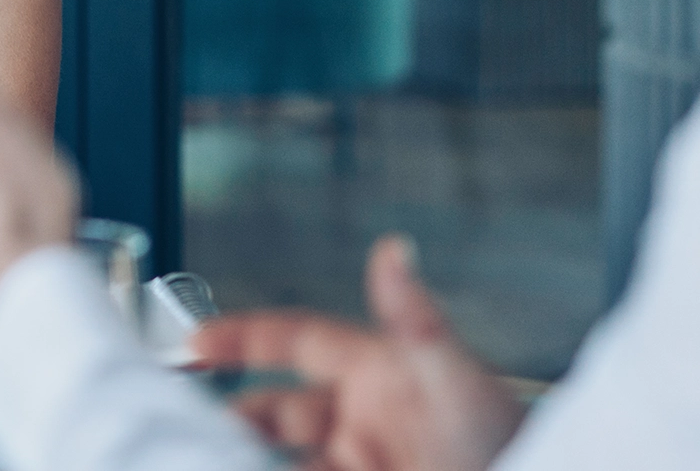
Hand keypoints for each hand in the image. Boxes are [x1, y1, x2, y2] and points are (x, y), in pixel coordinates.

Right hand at [192, 236, 525, 470]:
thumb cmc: (512, 444)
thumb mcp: (456, 378)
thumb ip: (414, 318)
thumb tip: (393, 250)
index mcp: (380, 373)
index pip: (297, 342)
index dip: (244, 339)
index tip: (195, 342)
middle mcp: (366, 420)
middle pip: (275, 411)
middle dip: (231, 415)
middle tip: (187, 424)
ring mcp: (364, 463)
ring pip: (284, 458)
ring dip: (248, 455)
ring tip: (209, 456)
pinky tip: (249, 468)